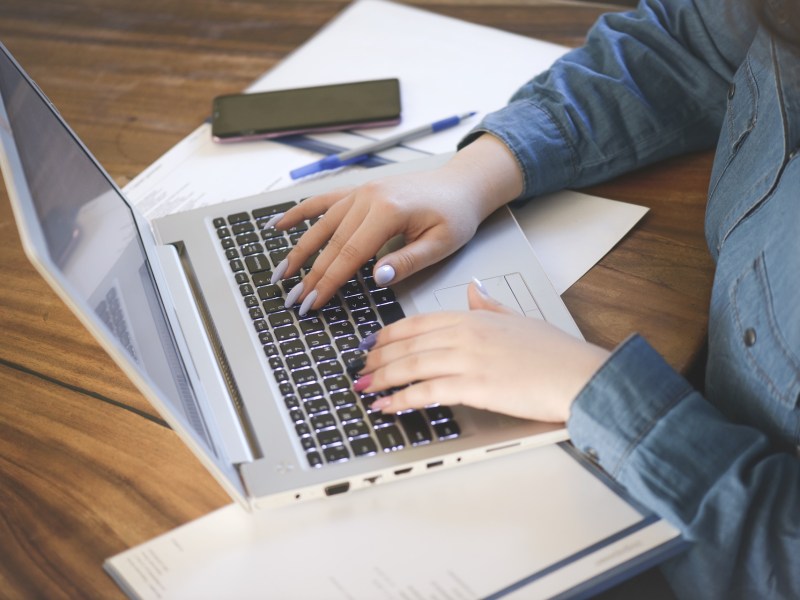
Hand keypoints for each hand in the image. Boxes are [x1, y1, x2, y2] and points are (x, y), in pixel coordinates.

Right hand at [267, 134, 522, 312]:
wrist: (460, 186)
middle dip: (310, 274)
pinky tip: (278, 224)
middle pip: (331, 242)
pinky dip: (300, 212)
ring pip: (322, 224)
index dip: (328, 281)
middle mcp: (368, 197)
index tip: (312, 302)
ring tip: (281, 273)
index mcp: (388, 211)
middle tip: (294, 300)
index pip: (350, 254)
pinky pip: (324, 201)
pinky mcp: (360, 191)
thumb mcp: (441, 244)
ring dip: (299, 249)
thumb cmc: (455, 216)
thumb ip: (408, 261)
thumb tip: (377, 277)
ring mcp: (361, 192)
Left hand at [355, 281, 609, 422]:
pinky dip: (402, 399)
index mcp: (473, 317)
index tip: (372, 342)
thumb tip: (473, 289)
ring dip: (382, 378)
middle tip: (360, 368)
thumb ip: (489, 304)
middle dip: (378, 358)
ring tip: (364, 387)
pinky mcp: (475, 388)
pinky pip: (427, 392)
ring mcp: (468, 360)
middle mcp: (466, 335)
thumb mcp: (518, 317)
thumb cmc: (554, 352)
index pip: (419, 322)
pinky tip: (387, 406)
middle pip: (409, 344)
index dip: (390, 334)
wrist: (577, 375)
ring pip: (411, 366)